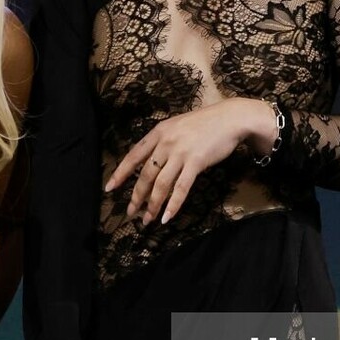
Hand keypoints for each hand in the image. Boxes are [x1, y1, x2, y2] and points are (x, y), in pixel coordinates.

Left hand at [106, 98, 275, 224]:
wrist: (230, 118)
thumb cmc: (204, 124)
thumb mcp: (176, 127)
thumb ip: (162, 142)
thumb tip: (150, 163)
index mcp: (158, 132)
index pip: (133, 156)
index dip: (120, 173)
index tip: (109, 188)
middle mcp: (165, 142)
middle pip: (145, 174)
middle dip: (136, 196)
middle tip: (130, 212)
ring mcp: (180, 152)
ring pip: (161, 184)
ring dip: (152, 205)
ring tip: (147, 220)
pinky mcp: (196, 162)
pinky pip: (181, 188)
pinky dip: (173, 204)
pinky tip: (167, 217)